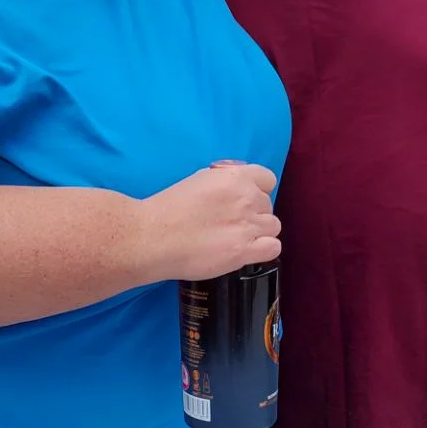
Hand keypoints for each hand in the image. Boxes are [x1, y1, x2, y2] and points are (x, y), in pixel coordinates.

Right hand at [137, 163, 279, 280]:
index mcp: (235, 176)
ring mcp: (247, 225)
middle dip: (254, 214)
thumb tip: (237, 187)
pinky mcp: (243, 250)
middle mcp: (246, 198)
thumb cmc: (168, 208)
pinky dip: (263, 250)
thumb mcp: (199, 180)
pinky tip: (246, 251)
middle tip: (232, 224)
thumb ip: (224, 181)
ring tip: (237, 239)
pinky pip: (274, 248)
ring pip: (273, 226)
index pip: (267, 179)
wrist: (152, 236)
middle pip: (268, 205)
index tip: (245, 200)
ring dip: (259, 232)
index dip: (257, 190)